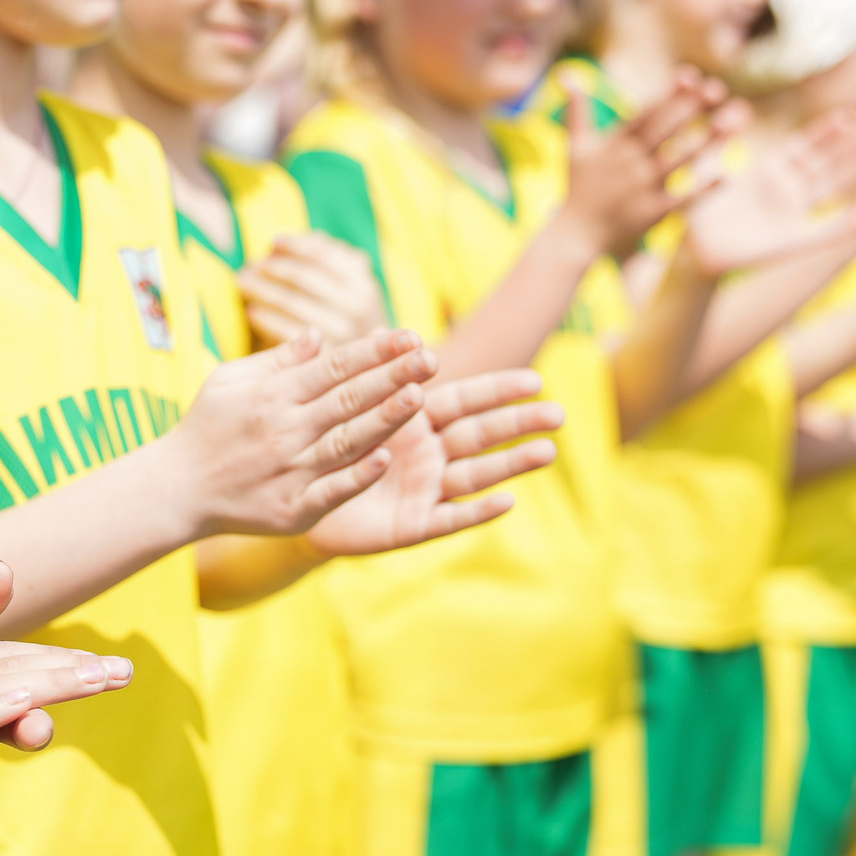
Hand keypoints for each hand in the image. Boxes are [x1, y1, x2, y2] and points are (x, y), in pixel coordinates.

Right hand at [169, 326, 442, 538]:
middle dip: (392, 376)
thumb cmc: (206, 427)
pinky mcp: (291, 509)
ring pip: (346, 441)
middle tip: (431, 356)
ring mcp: (290, 471)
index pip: (334, 366)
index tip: (409, 335)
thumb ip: (277, 359)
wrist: (175, 490)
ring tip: (420, 397)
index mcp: (273, 394)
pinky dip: (356, 477)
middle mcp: (285, 429)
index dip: (374, 350)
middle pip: (347, 398)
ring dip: (384, 419)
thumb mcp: (229, 380)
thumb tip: (320, 333)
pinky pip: (330, 491)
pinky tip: (385, 459)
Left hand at [239, 231, 389, 347]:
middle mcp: (357, 307)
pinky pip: (283, 330)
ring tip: (243, 282)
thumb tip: (278, 242)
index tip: (273, 242)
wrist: (368, 372)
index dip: (295, 245)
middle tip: (249, 266)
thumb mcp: (351, 289)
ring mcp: (341, 334)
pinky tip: (252, 312)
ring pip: (289, 301)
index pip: (322, 254)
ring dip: (261, 288)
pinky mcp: (321, 358)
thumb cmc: (348, 322)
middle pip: (301, 276)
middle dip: (271, 267)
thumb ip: (326, 260)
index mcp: (365, 283)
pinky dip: (264, 318)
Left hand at [305, 369, 565, 556]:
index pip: (463, 399)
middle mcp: (427, 454)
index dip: (498, 390)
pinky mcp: (412, 525)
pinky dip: (478, 512)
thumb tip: (370, 330)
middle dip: (519, 423)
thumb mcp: (338, 409)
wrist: (295, 502)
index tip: (536, 379)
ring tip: (549, 451)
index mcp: (414, 419)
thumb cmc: (322, 449)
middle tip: (560, 414)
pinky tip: (508, 502)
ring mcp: (424, 490)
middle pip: (480, 434)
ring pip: (475, 474)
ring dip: (512, 464)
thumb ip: (356, 374)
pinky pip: (450, 518)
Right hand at [560, 68, 731, 255]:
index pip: (645, 114)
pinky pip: (683, 199)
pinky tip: (726, 176)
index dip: (669, 95)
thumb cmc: (578, 187)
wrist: (573, 236)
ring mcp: (642, 189)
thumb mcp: (575, 145)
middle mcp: (629, 163)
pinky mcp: (652, 214)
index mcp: (613, 145)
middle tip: (716, 89)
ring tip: (730, 122)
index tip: (692, 77)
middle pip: (664, 132)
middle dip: (689, 109)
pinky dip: (705, 189)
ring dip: (706, 142)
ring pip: (680, 161)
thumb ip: (577, 110)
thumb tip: (568, 75)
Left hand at [682, 109, 855, 274]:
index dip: (826, 132)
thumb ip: (722, 141)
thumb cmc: (700, 206)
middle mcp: (786, 189)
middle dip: (846, 146)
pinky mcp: (790, 240)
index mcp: (770, 169)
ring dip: (849, 173)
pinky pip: (821, 233)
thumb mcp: (710, 168)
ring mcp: (791, 213)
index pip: (804, 146)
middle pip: (823, 162)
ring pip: (827, 188)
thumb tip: (735, 108)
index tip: (848, 115)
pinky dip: (841, 226)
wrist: (696, 246)